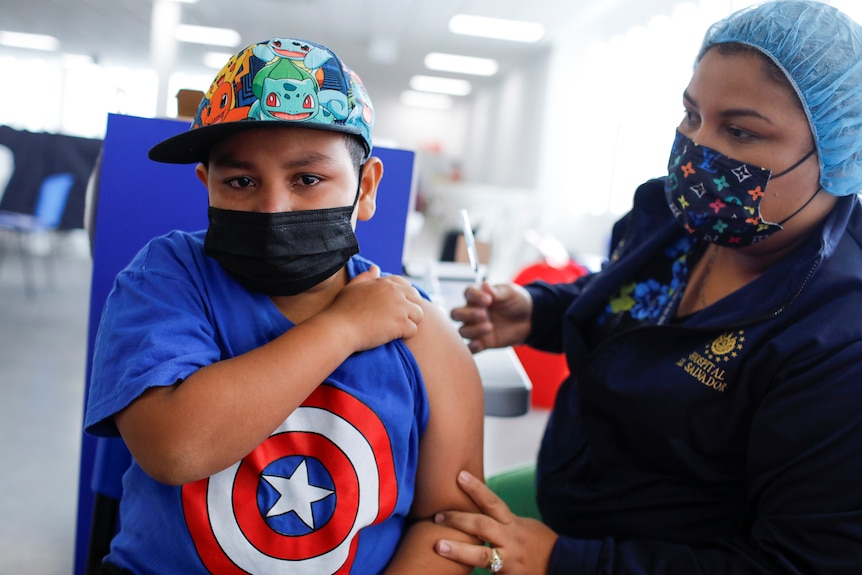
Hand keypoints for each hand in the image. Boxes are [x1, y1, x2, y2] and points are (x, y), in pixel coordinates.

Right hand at [327, 266, 424, 350]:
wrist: (339, 328)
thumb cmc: (342, 309)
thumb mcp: (352, 288)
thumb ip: (366, 277)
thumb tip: (375, 268)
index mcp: (386, 283)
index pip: (406, 285)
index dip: (404, 297)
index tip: (395, 307)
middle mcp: (395, 292)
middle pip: (417, 299)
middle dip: (410, 309)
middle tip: (398, 320)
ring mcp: (400, 308)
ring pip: (419, 314)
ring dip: (410, 322)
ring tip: (397, 329)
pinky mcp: (401, 324)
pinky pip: (413, 330)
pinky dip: (405, 335)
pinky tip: (393, 337)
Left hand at [434, 470, 557, 573]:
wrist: (563, 565)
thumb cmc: (540, 544)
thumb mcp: (522, 526)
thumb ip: (501, 521)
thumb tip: (477, 509)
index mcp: (513, 524)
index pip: (493, 502)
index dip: (476, 488)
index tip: (459, 476)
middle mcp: (511, 540)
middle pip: (481, 525)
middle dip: (458, 519)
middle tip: (436, 515)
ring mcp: (509, 560)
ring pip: (482, 554)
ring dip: (458, 550)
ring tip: (439, 545)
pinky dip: (474, 573)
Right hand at [449, 283, 531, 352]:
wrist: (529, 319)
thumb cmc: (517, 302)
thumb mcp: (510, 293)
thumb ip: (497, 292)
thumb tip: (485, 285)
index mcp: (478, 296)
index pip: (468, 293)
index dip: (475, 296)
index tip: (488, 300)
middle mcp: (472, 312)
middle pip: (456, 314)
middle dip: (467, 314)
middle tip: (483, 314)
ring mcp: (476, 328)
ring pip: (462, 331)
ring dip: (473, 330)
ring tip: (490, 327)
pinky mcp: (483, 342)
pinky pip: (470, 347)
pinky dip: (472, 347)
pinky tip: (479, 344)